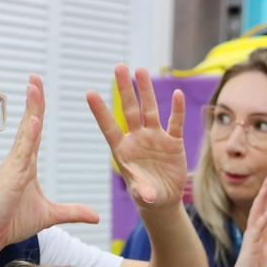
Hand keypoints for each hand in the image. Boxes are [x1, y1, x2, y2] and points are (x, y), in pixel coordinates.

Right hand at [0, 75, 96, 255]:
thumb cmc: (11, 223)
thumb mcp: (50, 216)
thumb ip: (72, 212)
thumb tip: (95, 216)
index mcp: (26, 166)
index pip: (34, 132)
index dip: (38, 110)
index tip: (39, 89)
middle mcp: (19, 161)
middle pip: (29, 124)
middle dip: (34, 100)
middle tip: (36, 77)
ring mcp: (13, 167)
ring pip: (25, 132)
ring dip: (31, 109)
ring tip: (35, 85)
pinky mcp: (10, 178)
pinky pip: (21, 153)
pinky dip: (28, 136)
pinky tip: (34, 121)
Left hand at [86, 65, 187, 213]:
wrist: (163, 199)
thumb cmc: (146, 195)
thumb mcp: (143, 195)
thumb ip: (143, 192)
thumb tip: (148, 194)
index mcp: (122, 150)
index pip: (109, 127)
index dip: (100, 111)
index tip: (89, 93)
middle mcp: (137, 139)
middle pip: (130, 110)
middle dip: (125, 89)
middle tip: (119, 67)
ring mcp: (155, 138)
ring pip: (150, 110)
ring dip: (146, 91)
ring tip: (141, 70)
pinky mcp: (173, 142)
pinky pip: (175, 123)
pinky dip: (177, 110)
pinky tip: (177, 94)